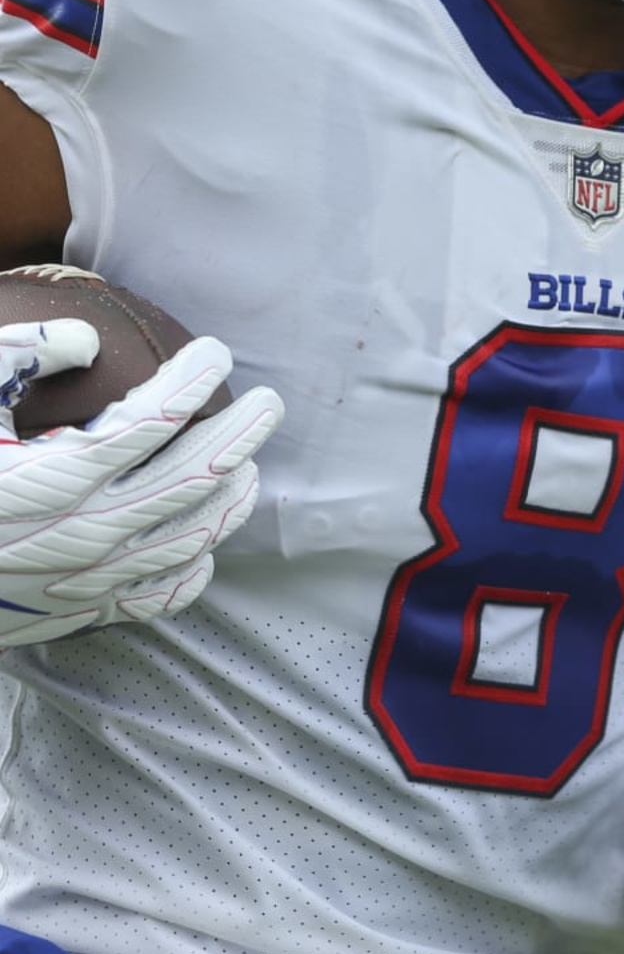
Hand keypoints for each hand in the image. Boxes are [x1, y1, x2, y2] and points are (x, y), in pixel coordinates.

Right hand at [0, 320, 283, 646]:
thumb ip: (15, 357)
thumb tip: (86, 338)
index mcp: (52, 476)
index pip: (155, 418)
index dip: (196, 378)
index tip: (216, 351)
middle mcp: (80, 532)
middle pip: (196, 477)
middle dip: (243, 433)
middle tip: (269, 401)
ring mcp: (84, 580)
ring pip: (191, 537)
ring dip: (231, 498)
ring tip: (249, 466)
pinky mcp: (74, 615)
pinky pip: (159, 596)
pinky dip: (194, 568)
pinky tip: (204, 544)